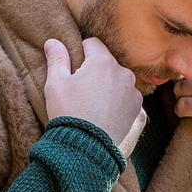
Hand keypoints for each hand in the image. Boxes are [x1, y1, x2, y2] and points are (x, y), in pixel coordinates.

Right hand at [44, 37, 145, 154]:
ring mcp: (134, 93)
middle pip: (107, 63)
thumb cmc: (69, 113)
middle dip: (95, 72)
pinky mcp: (138, 111)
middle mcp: (123, 74)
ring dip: (108, 87)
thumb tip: (53, 42)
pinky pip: (127, 99)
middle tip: (81, 91)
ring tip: (93, 106)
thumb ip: (57, 59)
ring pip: (118, 81)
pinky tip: (105, 116)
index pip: (92, 44)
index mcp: (103, 62)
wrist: (86, 149)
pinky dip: (118, 104)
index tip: (73, 69)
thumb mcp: (55, 84)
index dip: (80, 53)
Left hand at [173, 40, 191, 154]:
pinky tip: (189, 114)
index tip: (189, 74)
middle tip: (188, 92)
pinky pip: (182, 105)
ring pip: (179, 87)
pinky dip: (181, 111)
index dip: (186, 61)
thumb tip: (179, 54)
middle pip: (183, 67)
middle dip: (181, 81)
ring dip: (181, 98)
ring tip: (191, 104)